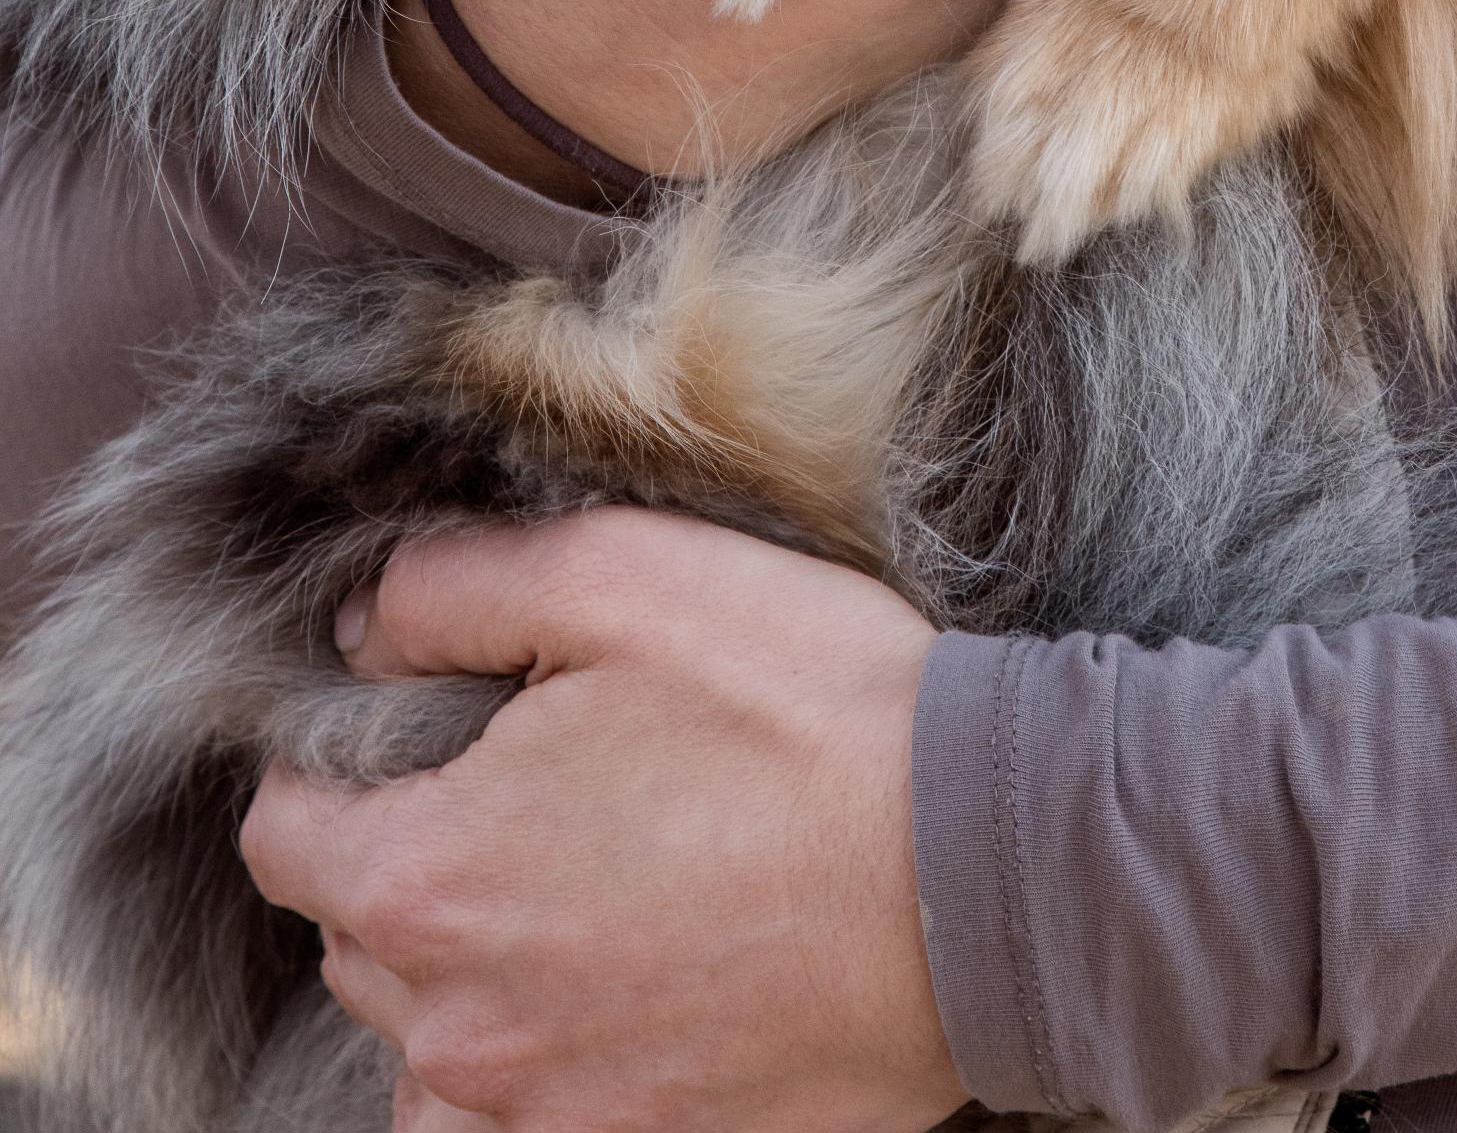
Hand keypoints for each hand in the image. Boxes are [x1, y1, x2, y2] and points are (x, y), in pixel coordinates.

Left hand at [240, 510, 951, 1132]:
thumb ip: (455, 587)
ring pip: (435, 1048)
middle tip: (540, 781)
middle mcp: (459, 1028)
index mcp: (429, 881)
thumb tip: (363, 632)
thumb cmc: (805, 708)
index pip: (281, 836)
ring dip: (476, 974)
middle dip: (416, 854)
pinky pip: (527, 1121)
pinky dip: (548, 1064)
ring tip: (591, 887)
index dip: (332, 762)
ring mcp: (550, 1112)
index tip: (420, 722)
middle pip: (360, 938)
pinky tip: (632, 983)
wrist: (981, 868)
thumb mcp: (624, 574)